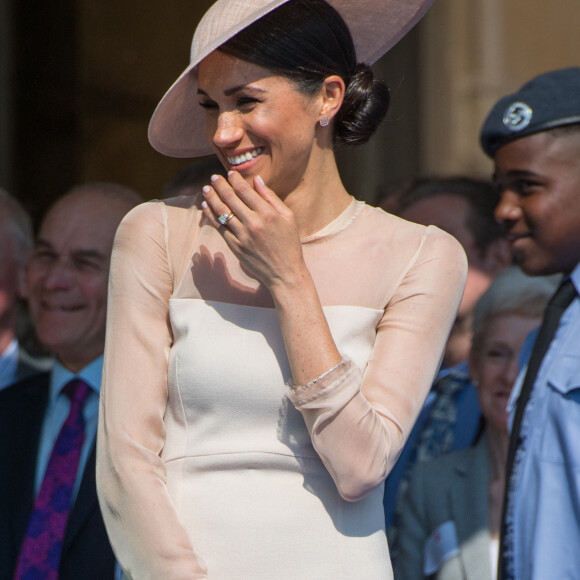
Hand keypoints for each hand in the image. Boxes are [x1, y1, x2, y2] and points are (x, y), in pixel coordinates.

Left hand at [201, 172, 306, 289]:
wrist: (284, 273)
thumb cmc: (289, 244)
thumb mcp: (288, 218)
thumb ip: (271, 198)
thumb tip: (257, 180)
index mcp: (268, 214)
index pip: (246, 191)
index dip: (235, 180)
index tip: (229, 173)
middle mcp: (253, 223)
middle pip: (231, 199)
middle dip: (220, 186)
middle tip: (213, 178)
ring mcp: (242, 236)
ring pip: (222, 212)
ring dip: (212, 198)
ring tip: (206, 189)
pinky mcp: (235, 246)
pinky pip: (219, 227)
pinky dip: (211, 216)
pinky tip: (206, 207)